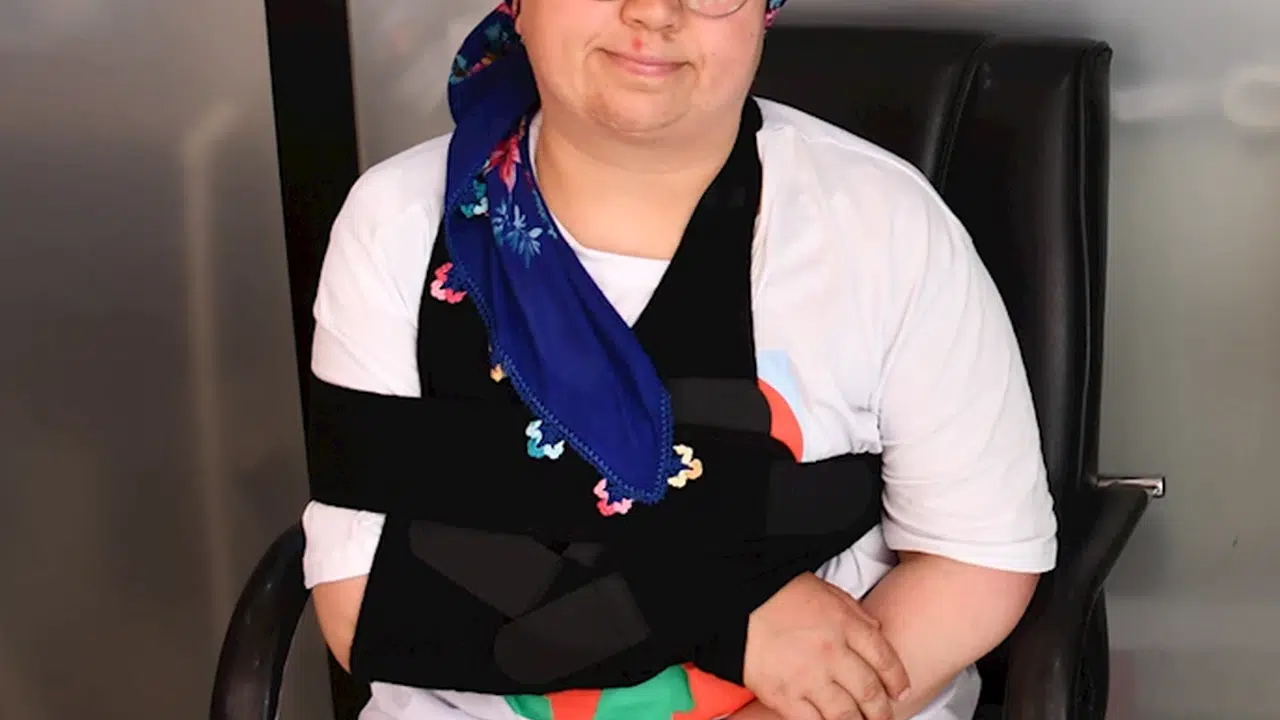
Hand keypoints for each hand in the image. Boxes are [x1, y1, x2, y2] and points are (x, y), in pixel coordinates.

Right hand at [742, 573, 909, 719]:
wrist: (732, 600)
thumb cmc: (775, 591)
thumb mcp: (825, 590)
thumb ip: (853, 613)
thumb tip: (874, 630)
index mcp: (843, 623)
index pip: (884, 657)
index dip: (896, 679)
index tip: (899, 691)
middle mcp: (831, 653)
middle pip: (869, 692)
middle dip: (881, 710)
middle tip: (885, 716)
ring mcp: (808, 677)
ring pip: (845, 714)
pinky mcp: (783, 695)